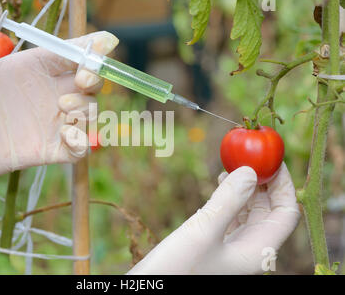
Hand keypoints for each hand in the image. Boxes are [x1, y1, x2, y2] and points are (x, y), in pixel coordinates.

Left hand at [0, 0, 117, 189]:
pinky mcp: (51, 149)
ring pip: (90, 111)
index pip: (72, 53)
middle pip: (89, 82)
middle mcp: (49, 93)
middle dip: (94, 77)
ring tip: (63, 107)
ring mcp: (52, 122)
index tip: (106, 42)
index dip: (92, 47)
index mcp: (34, 68)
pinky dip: (83, 142)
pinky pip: (80, 147)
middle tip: (82, 79)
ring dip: (87, 107)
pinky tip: (67, 137)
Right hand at [128, 163, 299, 273]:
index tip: (273, 160)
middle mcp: (248, 250)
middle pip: (268, 211)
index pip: (285, 214)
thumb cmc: (177, 268)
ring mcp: (231, 248)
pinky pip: (230, 216)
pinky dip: (229, 197)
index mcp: (256, 252)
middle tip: (253, 156)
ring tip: (235, 165)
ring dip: (245, 188)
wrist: (153, 286)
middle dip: (264, 183)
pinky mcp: (214, 244)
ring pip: (248, 212)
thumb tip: (251, 171)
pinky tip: (221, 183)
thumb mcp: (203, 231)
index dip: (284, 186)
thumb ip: (228, 201)